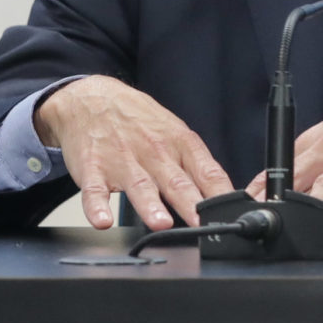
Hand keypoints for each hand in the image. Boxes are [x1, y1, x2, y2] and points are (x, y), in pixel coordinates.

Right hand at [36, 75, 233, 229]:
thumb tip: (218, 194)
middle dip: (191, 204)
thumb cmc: (139, 120)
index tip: (229, 214)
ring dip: (151, 206)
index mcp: (180, 143)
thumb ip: (194, 164)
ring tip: (161, 223)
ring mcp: (123, 160)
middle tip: (201, 224)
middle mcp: (155, 152)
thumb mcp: (174, 132)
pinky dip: (97, 207)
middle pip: (177, 182)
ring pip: (140, 185)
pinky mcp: (93, 168)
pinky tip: (102, 220)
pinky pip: (95, 191)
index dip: (220, 194)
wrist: (93, 99)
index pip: (208, 172)